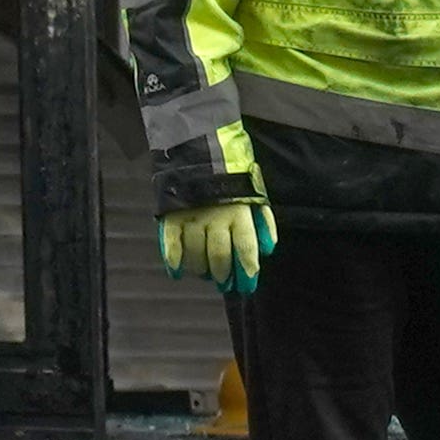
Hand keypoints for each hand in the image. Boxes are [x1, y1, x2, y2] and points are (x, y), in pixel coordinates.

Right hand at [156, 194, 272, 291]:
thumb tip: (268, 249)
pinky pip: (171, 242)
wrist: (202, 154)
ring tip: (205, 275)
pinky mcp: (172, 214)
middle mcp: (216, 216)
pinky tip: (177, 273)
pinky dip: (173, 261)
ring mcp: (192, 215)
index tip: (248, 285)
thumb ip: (264, 223)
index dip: (247, 269)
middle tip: (225, 284)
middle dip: (223, 274)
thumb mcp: (254, 199)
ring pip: (195, 252)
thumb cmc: (232, 183)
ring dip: (201, 269)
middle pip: (219, 254)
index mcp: (239, 213)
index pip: (246, 247)